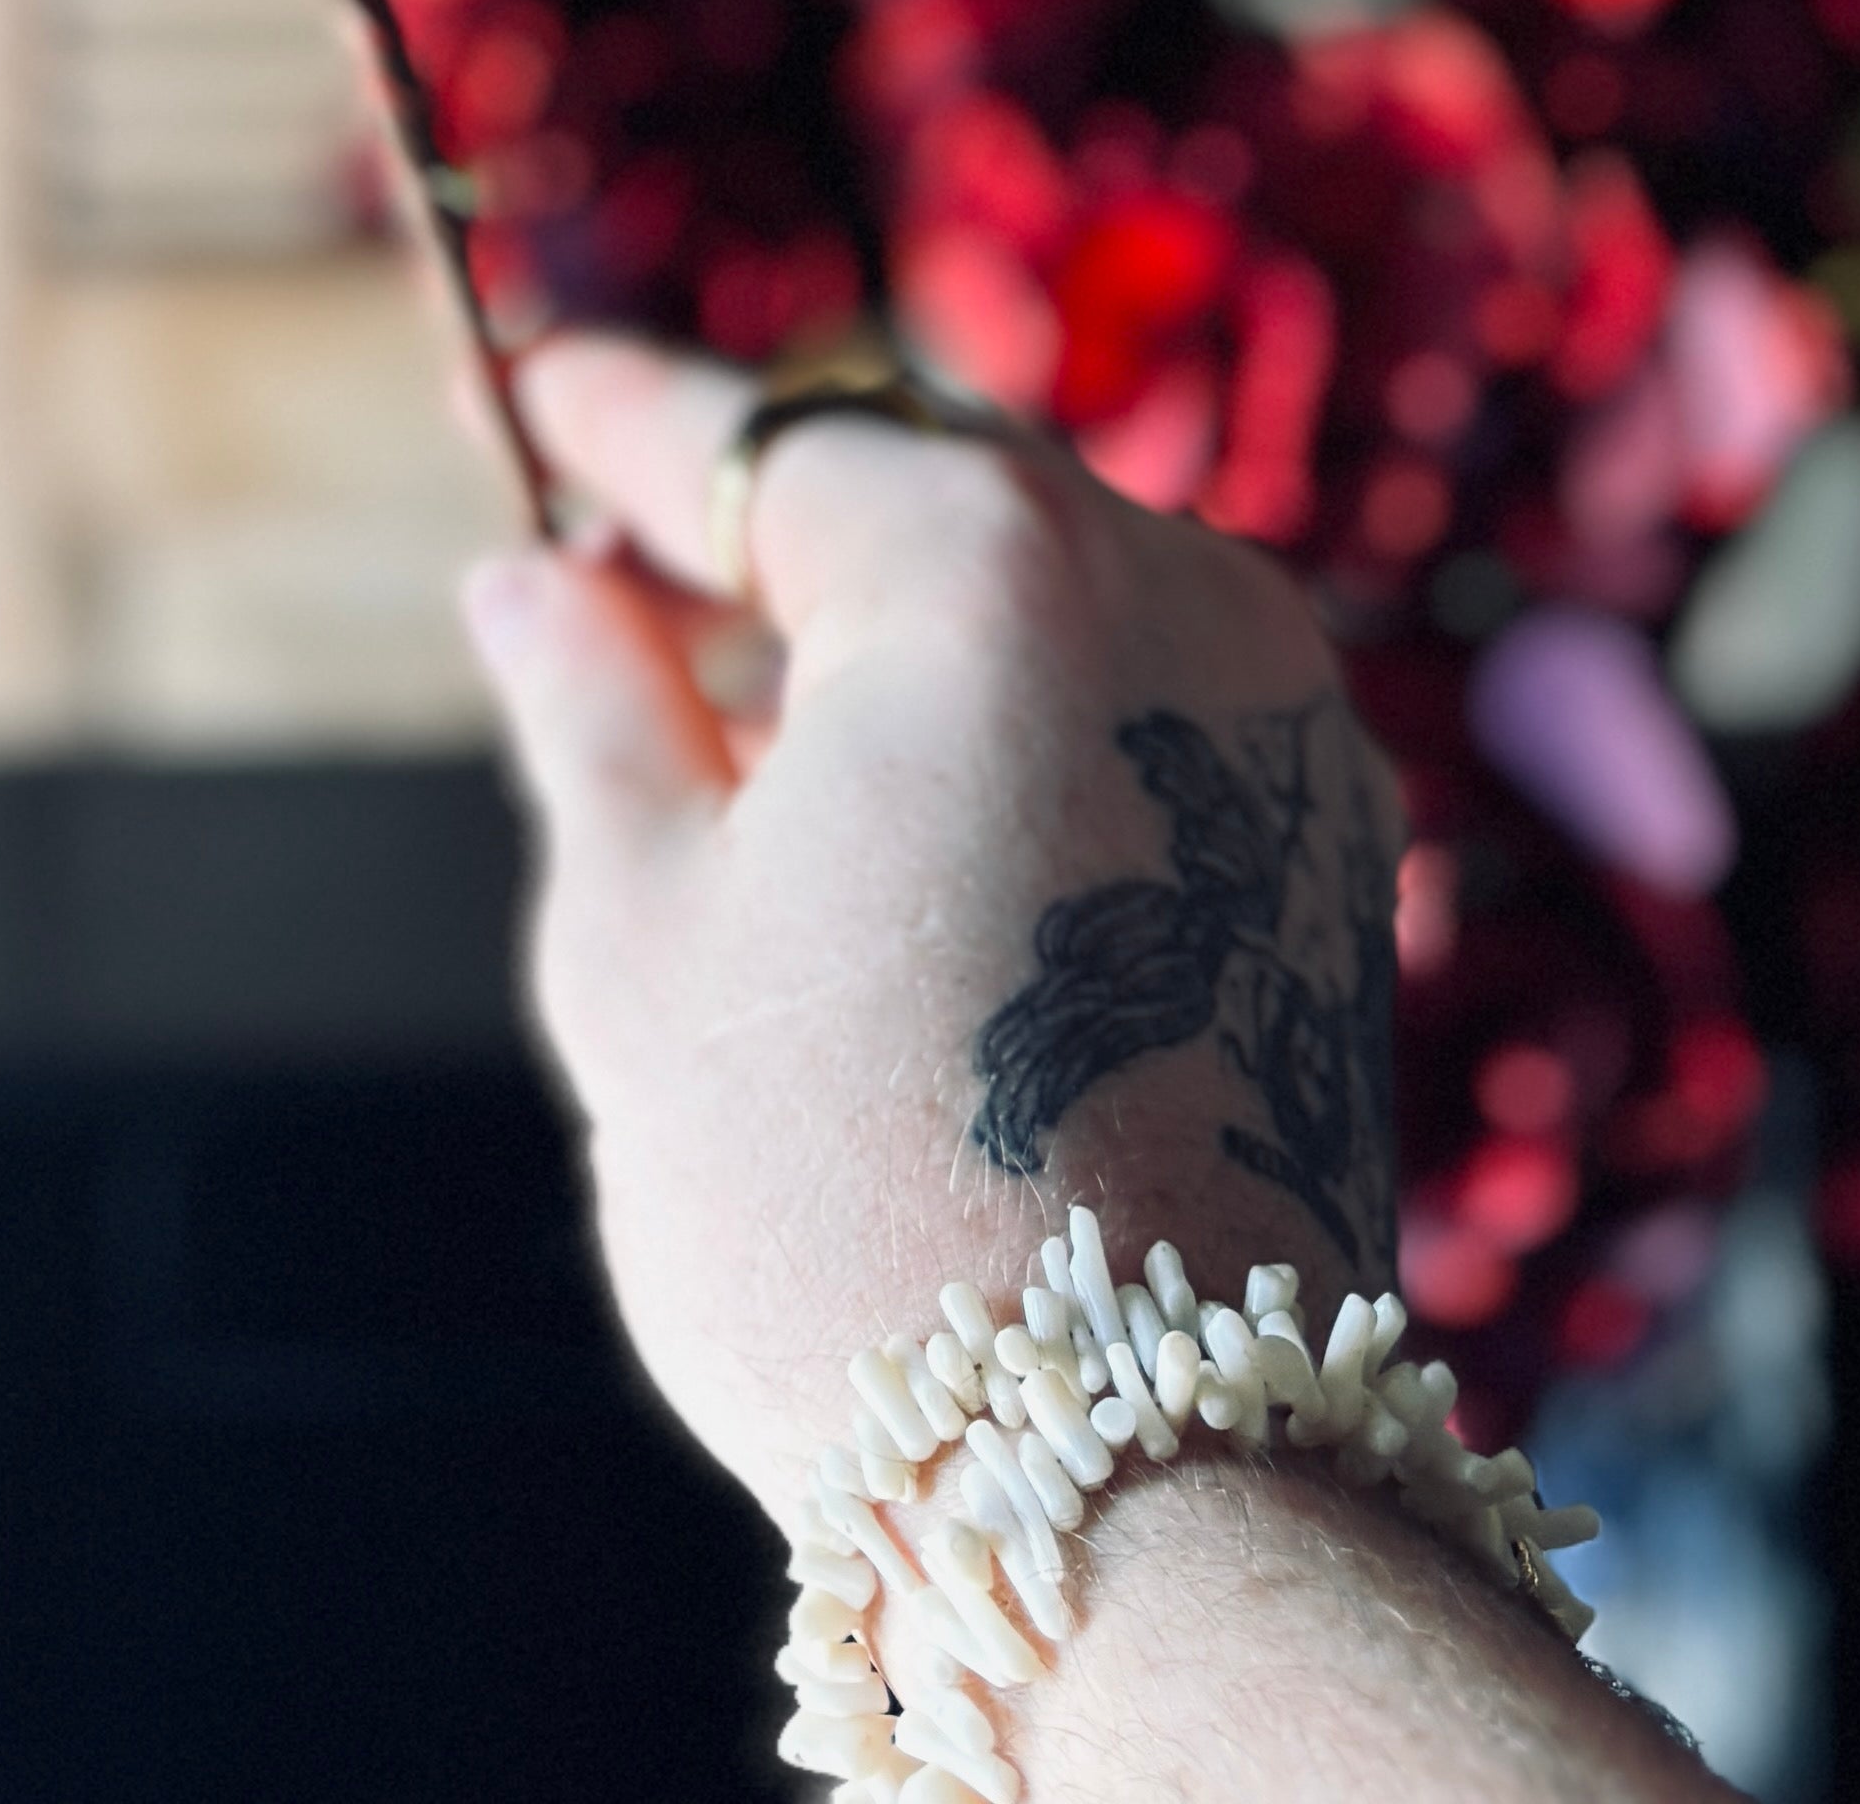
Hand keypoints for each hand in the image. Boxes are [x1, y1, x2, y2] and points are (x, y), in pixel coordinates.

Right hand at [463, 333, 1407, 1527]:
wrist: (1127, 1476)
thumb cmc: (842, 1199)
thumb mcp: (641, 929)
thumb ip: (592, 702)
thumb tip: (535, 575)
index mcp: (982, 562)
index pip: (754, 441)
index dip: (618, 418)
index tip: (527, 384)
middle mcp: (1170, 587)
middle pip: (909, 492)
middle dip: (755, 535)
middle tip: (601, 586)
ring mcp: (1279, 716)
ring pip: (1030, 593)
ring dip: (881, 634)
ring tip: (728, 738)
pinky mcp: (1332, 843)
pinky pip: (1132, 698)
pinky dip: (1003, 717)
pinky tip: (889, 829)